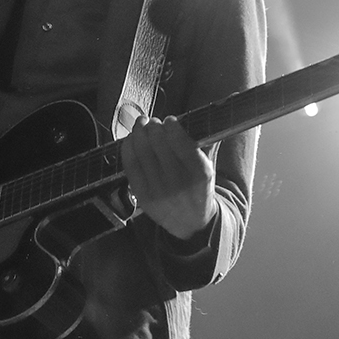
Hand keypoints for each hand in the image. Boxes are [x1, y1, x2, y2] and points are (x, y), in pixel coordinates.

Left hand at [120, 115, 215, 240]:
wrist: (191, 223)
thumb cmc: (199, 188)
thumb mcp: (209, 168)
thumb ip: (206, 143)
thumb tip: (209, 115)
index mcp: (200, 174)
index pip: (182, 143)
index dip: (172, 127)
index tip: (170, 120)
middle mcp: (178, 183)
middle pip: (158, 144)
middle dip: (154, 126)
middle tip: (154, 122)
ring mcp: (158, 191)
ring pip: (142, 151)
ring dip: (139, 132)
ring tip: (142, 124)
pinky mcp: (142, 196)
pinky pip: (130, 165)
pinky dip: (128, 146)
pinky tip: (132, 139)